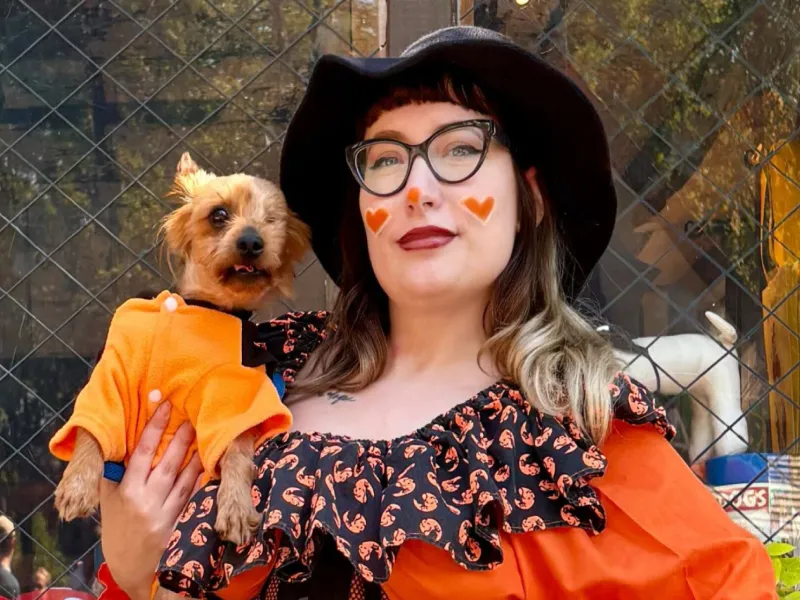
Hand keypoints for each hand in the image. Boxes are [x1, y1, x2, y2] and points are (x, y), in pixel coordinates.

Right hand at [99, 402, 201, 599]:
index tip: (164, 406)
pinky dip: (202, 481)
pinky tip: (211, 465)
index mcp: (126, 492)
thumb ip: (114, 476)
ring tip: (206, 435)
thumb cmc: (118, 531)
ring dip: (196, 456)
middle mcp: (145, 501)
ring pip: (185, 479)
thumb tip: (119, 442)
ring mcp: (164, 513)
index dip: (154, 428)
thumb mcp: (109, 504)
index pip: (141, 453)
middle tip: (192, 416)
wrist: (131, 570)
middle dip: (180, 438)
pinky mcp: (180, 524)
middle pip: (167, 463)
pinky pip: (194, 497)